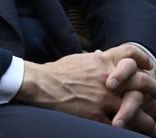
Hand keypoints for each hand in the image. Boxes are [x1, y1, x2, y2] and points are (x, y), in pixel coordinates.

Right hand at [17, 45, 155, 126]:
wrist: (40, 85)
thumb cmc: (56, 72)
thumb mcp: (77, 59)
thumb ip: (93, 59)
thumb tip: (101, 55)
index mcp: (102, 61)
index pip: (130, 54)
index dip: (143, 59)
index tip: (148, 67)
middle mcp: (108, 78)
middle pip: (143, 82)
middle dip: (154, 90)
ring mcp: (105, 97)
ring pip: (137, 108)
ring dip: (148, 120)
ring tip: (153, 126)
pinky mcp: (97, 115)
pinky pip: (120, 124)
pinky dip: (128, 129)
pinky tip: (132, 133)